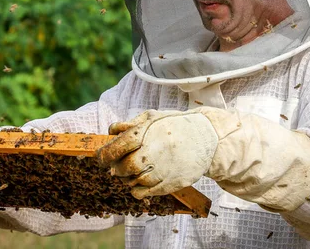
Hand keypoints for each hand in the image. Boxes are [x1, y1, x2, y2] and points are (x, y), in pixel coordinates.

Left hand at [96, 109, 217, 198]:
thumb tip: (111, 132)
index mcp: (147, 133)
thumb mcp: (153, 117)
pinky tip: (139, 181)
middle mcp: (154, 152)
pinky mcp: (170, 184)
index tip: (102, 158)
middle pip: (123, 167)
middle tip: (116, 166)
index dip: (104, 155)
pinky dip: (136, 189)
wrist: (207, 137)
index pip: (116, 147)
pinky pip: (143, 193)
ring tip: (133, 170)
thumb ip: (130, 124)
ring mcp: (163, 169)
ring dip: (127, 178)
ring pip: (132, 181)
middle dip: (116, 168)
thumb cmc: (175, 126)